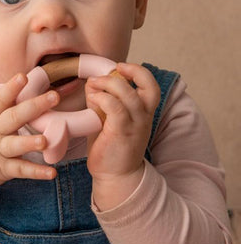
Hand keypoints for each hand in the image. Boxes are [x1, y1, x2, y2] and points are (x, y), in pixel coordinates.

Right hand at [0, 73, 58, 210]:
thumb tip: (11, 94)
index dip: (11, 88)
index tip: (23, 76)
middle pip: (13, 117)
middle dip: (34, 106)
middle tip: (54, 96)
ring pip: (15, 145)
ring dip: (30, 142)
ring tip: (45, 140)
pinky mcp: (0, 170)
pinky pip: (19, 170)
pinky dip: (36, 172)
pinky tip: (52, 172)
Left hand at [85, 63, 159, 209]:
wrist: (115, 176)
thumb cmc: (111, 146)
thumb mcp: (108, 118)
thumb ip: (103, 100)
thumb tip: (92, 83)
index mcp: (144, 111)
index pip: (151, 85)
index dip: (138, 71)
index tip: (119, 67)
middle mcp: (144, 116)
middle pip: (149, 86)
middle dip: (133, 71)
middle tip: (112, 70)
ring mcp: (135, 125)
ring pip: (130, 95)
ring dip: (110, 84)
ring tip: (94, 84)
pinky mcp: (122, 133)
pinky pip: (116, 109)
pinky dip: (103, 98)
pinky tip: (92, 99)